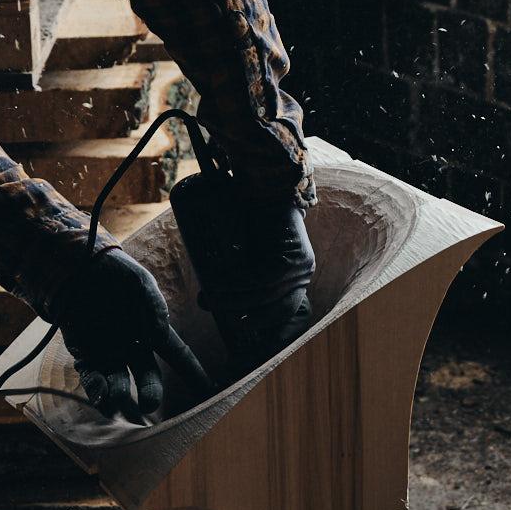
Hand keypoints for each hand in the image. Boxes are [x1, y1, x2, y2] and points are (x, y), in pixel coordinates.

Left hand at [47, 248, 211, 422]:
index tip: (206, 390)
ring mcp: (109, 351)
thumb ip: (153, 308)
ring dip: (119, 395)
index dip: (192, 371)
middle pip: (147, 375)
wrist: (78, 266)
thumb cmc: (113, 272)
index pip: (177, 354)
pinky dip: (97, 389)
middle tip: (149, 404)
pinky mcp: (85, 354)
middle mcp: (133, 345)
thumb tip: (160, 335)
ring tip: (117, 400)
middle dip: (150, 392)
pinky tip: (101, 395)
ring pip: (118, 382)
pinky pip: (93, 377)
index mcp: (153, 329)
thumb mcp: (140, 284)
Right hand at [169, 173, 317, 383]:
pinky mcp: (290, 258)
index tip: (235, 327)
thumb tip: (221, 299)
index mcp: (298, 275)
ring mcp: (301, 267)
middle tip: (215, 313)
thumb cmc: (254, 214)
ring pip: (263, 296)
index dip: (260, 323)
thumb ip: (245, 272)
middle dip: (245, 318)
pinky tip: (215, 285)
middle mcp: (304, 273)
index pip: (283, 310)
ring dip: (231, 301)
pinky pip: (260, 282)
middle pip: (276, 309)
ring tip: (206, 299)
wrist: (265, 183)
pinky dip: (235, 286)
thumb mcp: (252, 249)